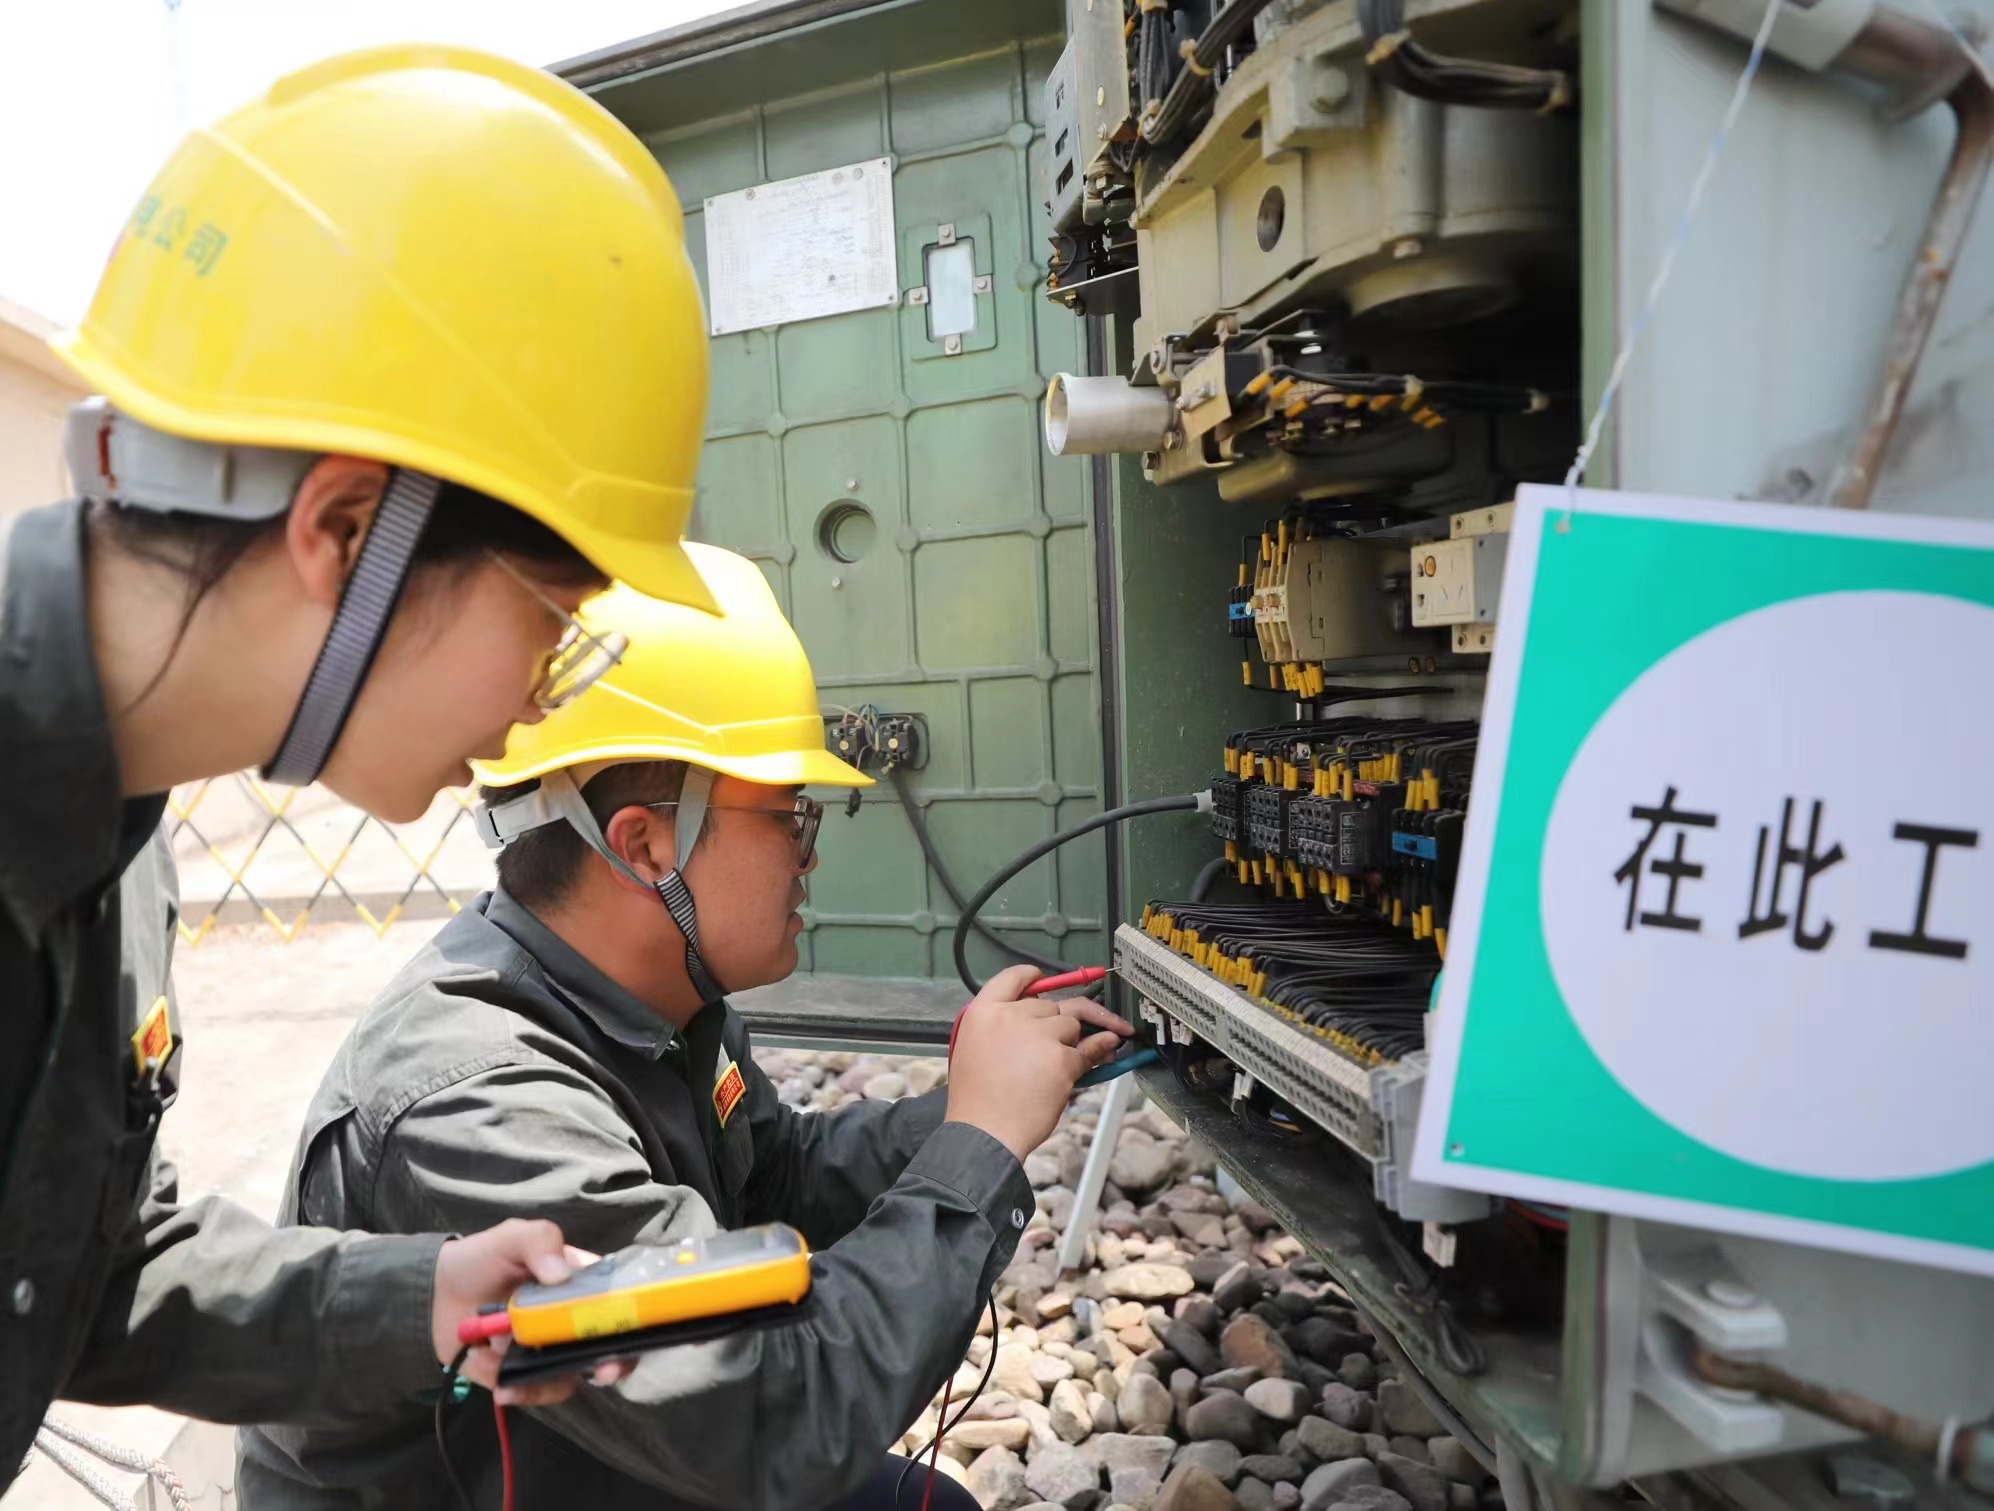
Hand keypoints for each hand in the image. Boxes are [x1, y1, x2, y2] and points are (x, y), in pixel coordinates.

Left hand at [432, 1219, 632, 1405]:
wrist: (434, 1294)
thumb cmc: (483, 1259)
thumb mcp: (513, 1237)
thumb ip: (540, 1241)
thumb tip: (561, 1274)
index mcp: (580, 1283)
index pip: (621, 1299)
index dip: (636, 1315)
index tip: (633, 1330)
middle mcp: (573, 1320)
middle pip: (610, 1344)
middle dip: (613, 1361)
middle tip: (603, 1370)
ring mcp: (550, 1350)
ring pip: (575, 1374)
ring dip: (552, 1378)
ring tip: (514, 1372)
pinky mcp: (525, 1374)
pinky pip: (540, 1391)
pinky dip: (524, 1391)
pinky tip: (503, 1387)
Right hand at [945, 966, 1129, 1161]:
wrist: (983, 1133)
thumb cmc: (977, 1102)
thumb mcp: (972, 1052)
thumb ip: (1001, 1030)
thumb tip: (1038, 1023)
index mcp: (982, 1013)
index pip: (1011, 978)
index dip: (1031, 977)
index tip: (1044, 980)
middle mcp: (1011, 1016)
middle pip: (1049, 1005)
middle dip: (1060, 1022)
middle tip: (1069, 1038)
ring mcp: (1038, 1035)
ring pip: (1071, 1025)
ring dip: (1073, 1042)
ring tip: (1067, 1065)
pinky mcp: (1061, 1058)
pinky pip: (1089, 1049)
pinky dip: (1099, 1052)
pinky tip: (1107, 1052)